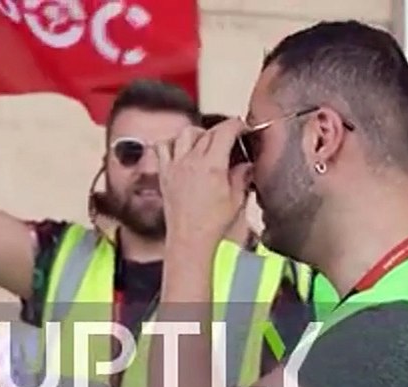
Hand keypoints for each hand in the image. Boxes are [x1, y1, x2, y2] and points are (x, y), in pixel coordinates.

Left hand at [155, 119, 251, 252]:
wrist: (189, 241)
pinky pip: (162, 148)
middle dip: (222, 130)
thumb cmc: (211, 225)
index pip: (225, 131)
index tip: (242, 127)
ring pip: (184, 133)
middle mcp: (191, 162)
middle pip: (207, 131)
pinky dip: (171, 143)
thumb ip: (241, 177)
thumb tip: (245, 165)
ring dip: (197, 133)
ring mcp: (175, 166)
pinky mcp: (164, 174)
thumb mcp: (236, 200)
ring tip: (205, 142)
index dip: (237, 125)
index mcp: (212, 165)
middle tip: (229, 138)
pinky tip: (180, 150)